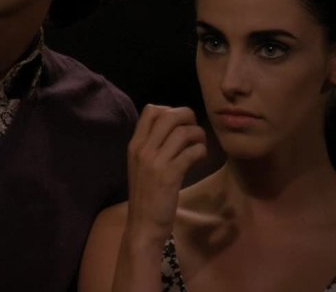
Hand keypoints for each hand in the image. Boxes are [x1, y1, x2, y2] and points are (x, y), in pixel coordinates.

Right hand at [125, 104, 206, 248]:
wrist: (143, 225)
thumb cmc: (145, 196)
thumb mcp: (141, 166)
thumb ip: (151, 146)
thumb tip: (174, 128)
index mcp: (135, 145)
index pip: (151, 110)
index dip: (170, 110)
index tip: (180, 124)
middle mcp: (143, 149)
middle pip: (169, 115)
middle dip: (188, 117)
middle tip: (194, 131)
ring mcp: (155, 162)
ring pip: (183, 132)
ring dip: (198, 136)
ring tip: (200, 147)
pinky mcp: (170, 175)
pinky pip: (191, 152)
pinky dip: (201, 152)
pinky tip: (200, 159)